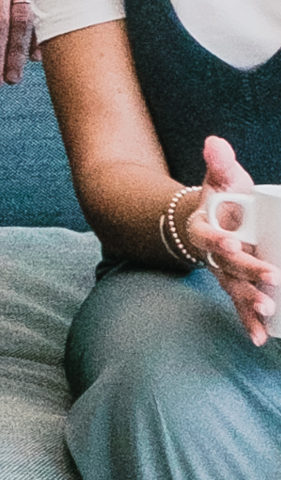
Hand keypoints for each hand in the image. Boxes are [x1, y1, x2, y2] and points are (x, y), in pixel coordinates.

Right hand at [185, 135, 276, 344]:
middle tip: (272, 279)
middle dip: (249, 273)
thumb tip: (215, 142)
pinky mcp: (235, 284)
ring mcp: (224, 271)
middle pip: (228, 265)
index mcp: (206, 226)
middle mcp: (213, 253)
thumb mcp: (220, 178)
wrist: (209, 222)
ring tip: (267, 310)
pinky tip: (261, 338)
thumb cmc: (222, 199)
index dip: (216, 238)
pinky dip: (249, 322)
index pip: (207, 233)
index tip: (229, 240)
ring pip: (234, 289)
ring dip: (249, 302)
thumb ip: (219, 163)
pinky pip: (240, 305)